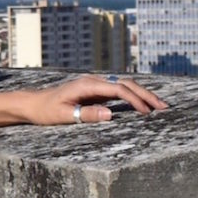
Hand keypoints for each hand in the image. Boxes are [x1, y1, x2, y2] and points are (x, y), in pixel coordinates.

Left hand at [22, 75, 167, 125]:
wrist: (32, 104)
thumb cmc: (46, 111)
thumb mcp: (64, 116)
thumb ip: (87, 115)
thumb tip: (111, 114)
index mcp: (86, 85)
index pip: (118, 89)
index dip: (135, 100)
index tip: (148, 113)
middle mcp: (93, 81)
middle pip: (126, 83)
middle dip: (146, 94)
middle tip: (164, 107)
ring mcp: (95, 85)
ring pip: (124, 85)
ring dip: (142, 94)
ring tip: (160, 106)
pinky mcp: (95, 91)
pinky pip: (118, 91)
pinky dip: (133, 96)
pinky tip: (143, 105)